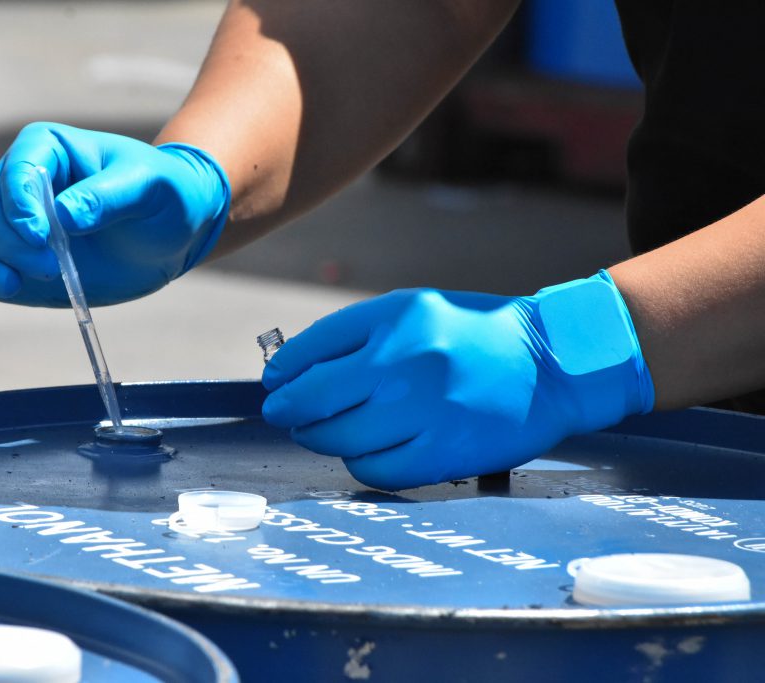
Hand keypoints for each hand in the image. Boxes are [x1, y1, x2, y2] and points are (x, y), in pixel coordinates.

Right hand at [0, 122, 229, 312]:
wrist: (173, 229)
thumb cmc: (165, 194)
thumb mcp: (150, 186)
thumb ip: (108, 197)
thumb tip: (64, 216)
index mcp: (45, 151)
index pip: (14, 175)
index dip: (20, 208)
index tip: (44, 238)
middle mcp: (16, 187)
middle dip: (9, 246)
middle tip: (54, 268)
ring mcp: (11, 230)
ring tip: (14, 288)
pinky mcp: (13, 267)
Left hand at [261, 271, 654, 489]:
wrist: (552, 366)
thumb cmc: (474, 336)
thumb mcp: (416, 312)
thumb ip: (356, 336)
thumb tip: (292, 372)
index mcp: (398, 317)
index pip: (312, 349)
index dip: (284, 373)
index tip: (275, 384)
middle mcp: (407, 361)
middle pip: (314, 400)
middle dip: (290, 411)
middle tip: (286, 415)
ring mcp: (425, 410)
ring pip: (339, 439)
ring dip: (321, 439)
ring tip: (325, 433)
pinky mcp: (443, 453)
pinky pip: (375, 470)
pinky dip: (360, 463)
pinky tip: (365, 451)